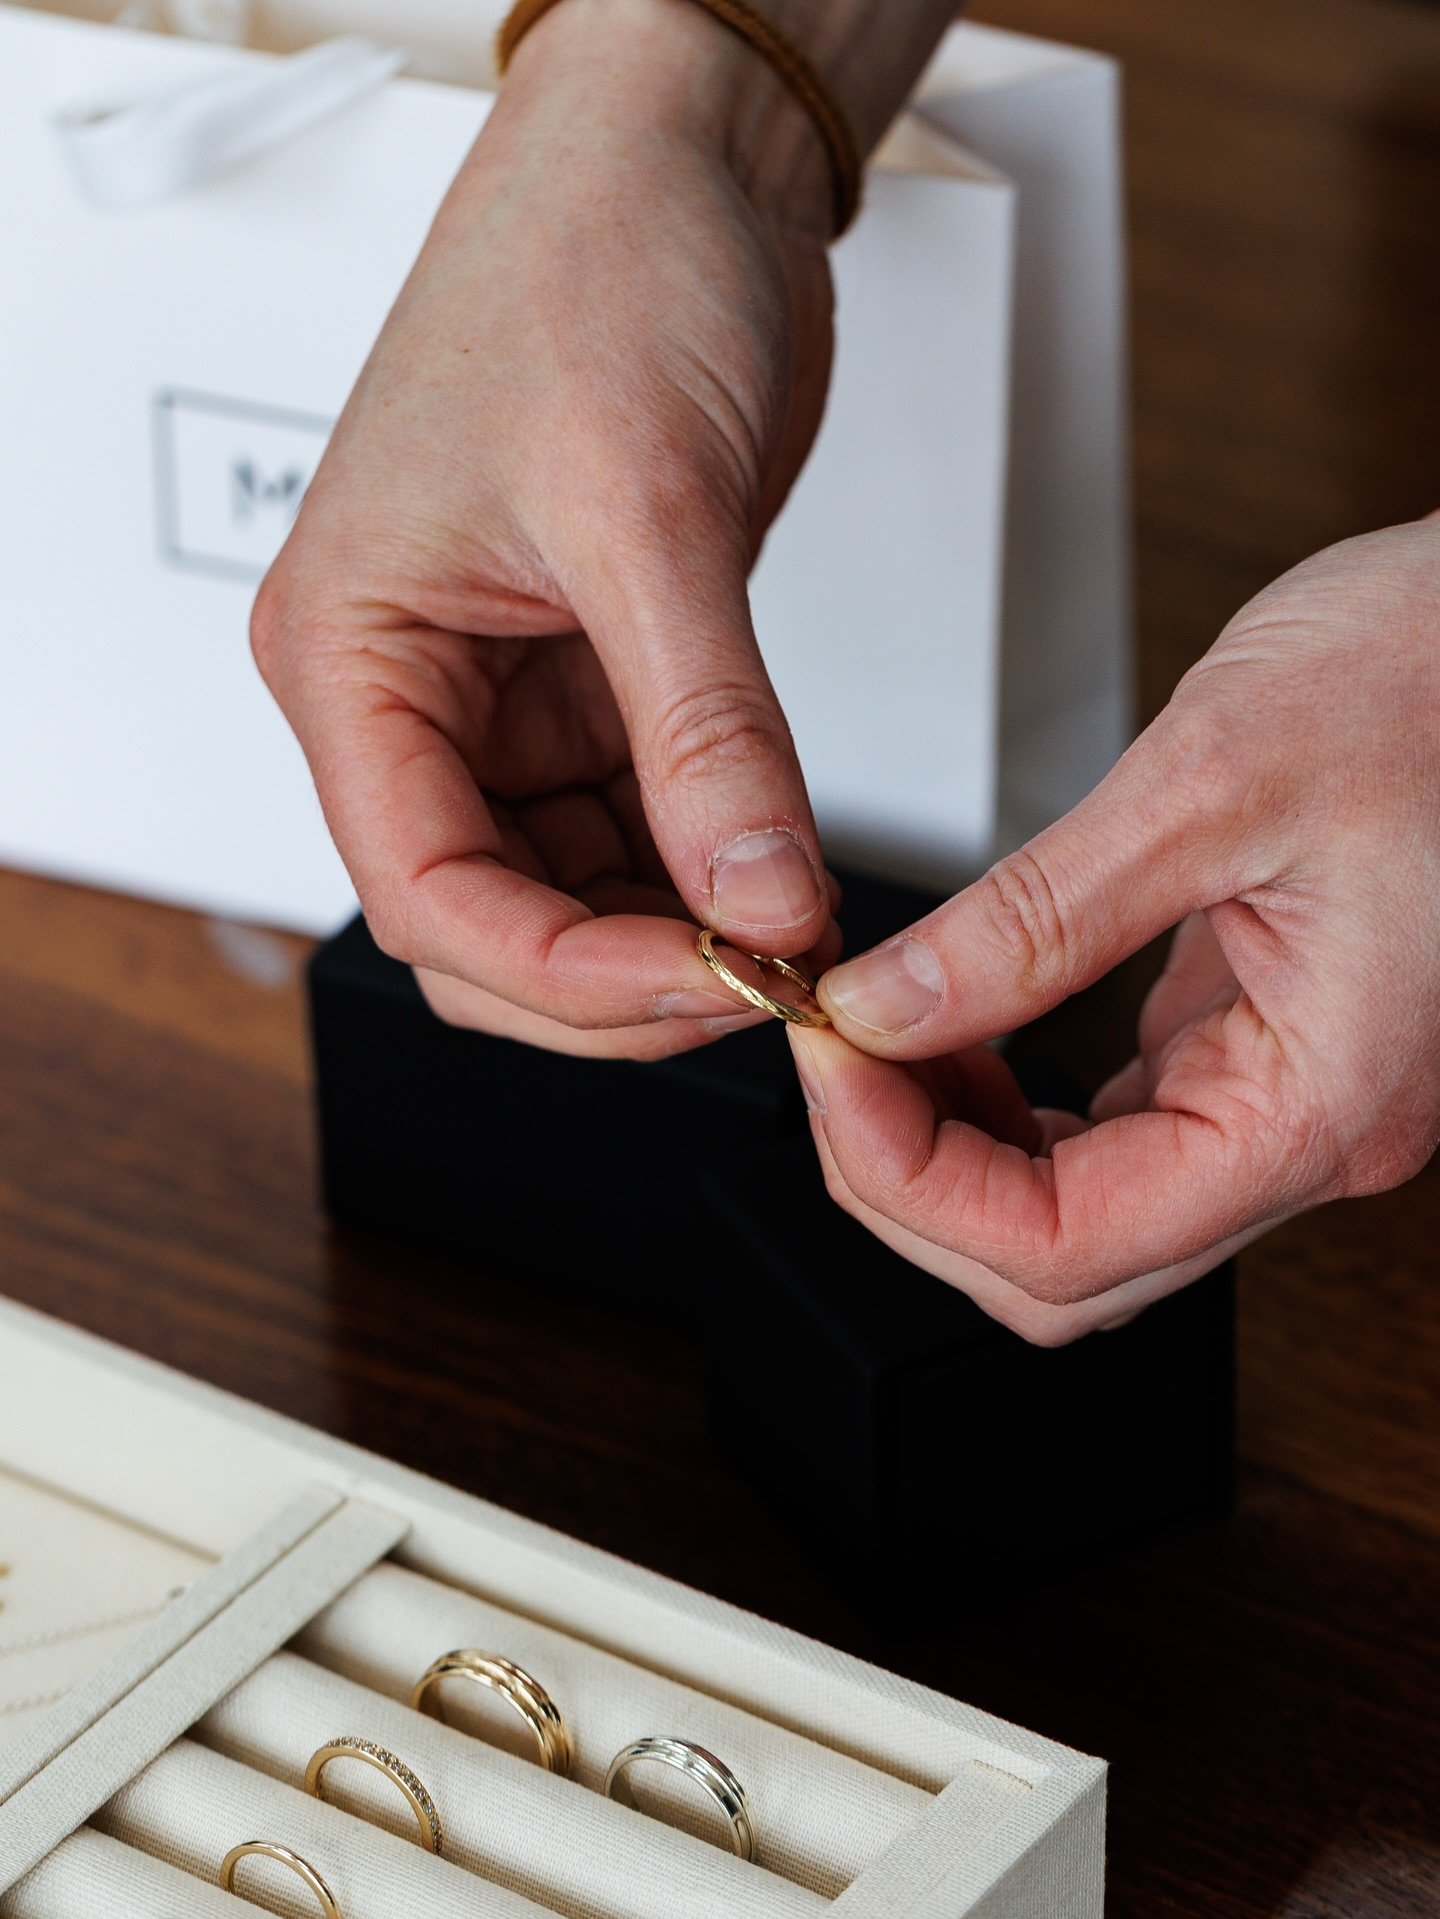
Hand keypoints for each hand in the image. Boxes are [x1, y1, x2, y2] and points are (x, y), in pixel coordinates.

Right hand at [252, 0, 843, 1058]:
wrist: (672, 165)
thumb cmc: (592, 267)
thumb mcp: (650, 517)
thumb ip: (705, 731)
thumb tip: (758, 901)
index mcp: (352, 655)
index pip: (425, 892)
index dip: (566, 971)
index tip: (708, 980)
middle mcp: (409, 695)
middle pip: (487, 926)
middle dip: (620, 979)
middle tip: (762, 980)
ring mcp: (499, 700)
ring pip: (567, 897)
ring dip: (673, 938)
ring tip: (789, 934)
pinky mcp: (588, 686)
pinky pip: (634, 831)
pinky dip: (703, 875)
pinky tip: (778, 878)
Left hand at [792, 517, 1439, 1341]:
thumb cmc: (1436, 676)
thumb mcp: (1206, 784)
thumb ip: (1032, 923)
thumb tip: (885, 1007)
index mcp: (1320, 1103)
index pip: (1069, 1247)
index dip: (913, 1177)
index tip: (832, 1061)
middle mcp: (1312, 1130)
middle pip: (1064, 1263)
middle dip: (915, 1178)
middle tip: (834, 1054)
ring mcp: (1283, 1093)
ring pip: (1078, 1211)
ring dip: (954, 1148)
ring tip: (878, 1031)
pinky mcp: (1253, 1041)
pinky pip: (1109, 1133)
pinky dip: (1008, 1101)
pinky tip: (956, 1022)